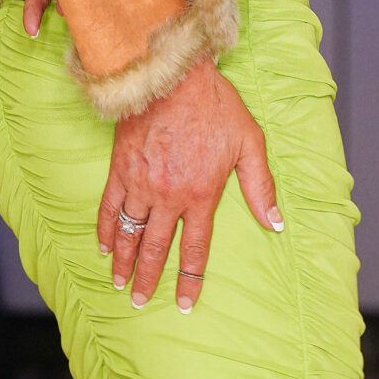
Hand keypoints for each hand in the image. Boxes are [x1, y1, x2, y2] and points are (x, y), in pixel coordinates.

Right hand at [98, 59, 282, 312]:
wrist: (173, 74)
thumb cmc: (215, 104)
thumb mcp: (250, 142)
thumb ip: (260, 186)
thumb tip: (275, 223)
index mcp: (201, 195)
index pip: (195, 249)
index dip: (190, 280)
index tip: (184, 303)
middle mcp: (169, 196)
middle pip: (156, 249)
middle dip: (149, 279)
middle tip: (140, 301)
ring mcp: (141, 184)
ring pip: (130, 233)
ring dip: (124, 262)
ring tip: (120, 283)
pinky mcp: (120, 169)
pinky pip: (108, 207)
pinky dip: (106, 230)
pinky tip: (103, 246)